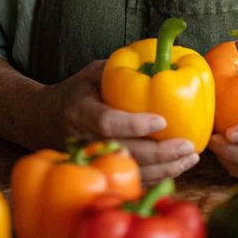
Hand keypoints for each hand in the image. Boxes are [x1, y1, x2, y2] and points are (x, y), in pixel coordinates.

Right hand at [52, 60, 198, 184]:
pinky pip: (132, 180)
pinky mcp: (101, 172)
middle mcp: (86, 141)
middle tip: (188, 147)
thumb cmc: (78, 91)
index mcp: (82, 111)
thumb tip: (160, 58)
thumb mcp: (93, 72)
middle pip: (125, 154)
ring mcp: (93, 161)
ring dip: (164, 170)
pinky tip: (178, 166)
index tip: (162, 120)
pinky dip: (157, 177)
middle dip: (159, 155)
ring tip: (190, 157)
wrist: (46, 120)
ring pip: (131, 173)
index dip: (134, 124)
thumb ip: (120, 68)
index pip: (107, 123)